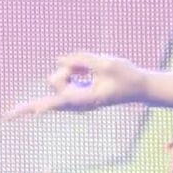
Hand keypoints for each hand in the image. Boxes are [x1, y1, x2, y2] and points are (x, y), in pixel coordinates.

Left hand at [4, 53, 146, 118]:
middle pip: (54, 80)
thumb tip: (58, 60)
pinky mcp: (74, 93)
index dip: (47, 105)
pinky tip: (85, 72)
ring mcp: (74, 99)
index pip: (63, 101)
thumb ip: (82, 59)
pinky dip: (72, 70)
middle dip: (66, 70)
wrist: (138, 87)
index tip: (34, 112)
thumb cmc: (127, 76)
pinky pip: (63, 77)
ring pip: (57, 78)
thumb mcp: (108, 63)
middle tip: (87, 70)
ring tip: (90, 72)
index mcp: (87, 99)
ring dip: (70, 70)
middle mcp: (76, 103)